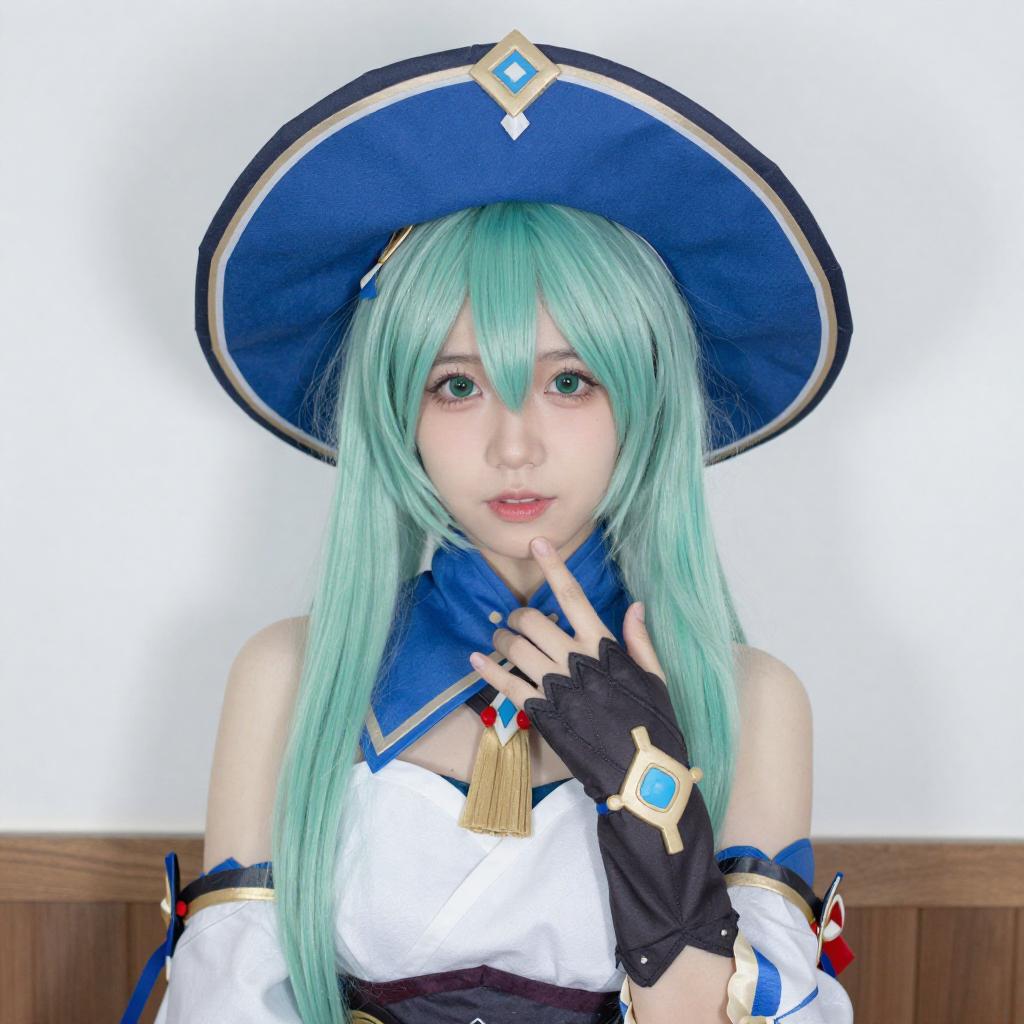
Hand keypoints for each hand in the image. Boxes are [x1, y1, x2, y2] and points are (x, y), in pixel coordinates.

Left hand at [470, 535, 685, 803]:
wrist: (640, 771)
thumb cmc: (652, 723)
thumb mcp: (654, 677)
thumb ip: (639, 640)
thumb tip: (635, 605)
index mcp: (603, 646)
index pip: (574, 597)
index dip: (555, 568)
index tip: (537, 544)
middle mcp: (576, 659)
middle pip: (534, 620)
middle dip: (519, 617)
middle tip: (514, 623)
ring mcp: (556, 685)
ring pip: (516, 648)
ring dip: (502, 641)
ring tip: (499, 643)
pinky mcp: (540, 712)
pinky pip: (505, 684)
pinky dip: (487, 669)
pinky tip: (476, 660)